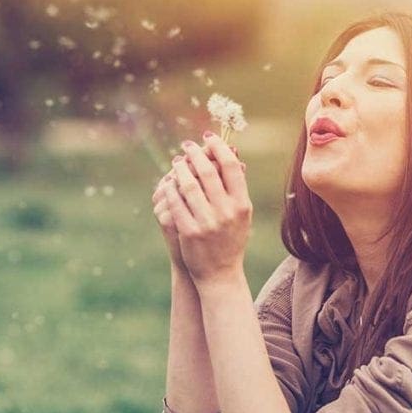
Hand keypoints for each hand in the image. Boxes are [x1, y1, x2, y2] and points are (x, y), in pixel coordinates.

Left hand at [163, 132, 251, 287]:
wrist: (220, 274)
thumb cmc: (231, 240)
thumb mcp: (241, 214)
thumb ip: (237, 187)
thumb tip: (233, 155)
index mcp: (242, 204)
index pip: (231, 167)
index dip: (218, 148)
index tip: (208, 138)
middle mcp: (226, 212)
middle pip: (209, 172)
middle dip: (196, 154)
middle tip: (187, 144)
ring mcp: (207, 223)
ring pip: (189, 185)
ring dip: (181, 169)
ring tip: (177, 161)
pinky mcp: (189, 232)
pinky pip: (176, 203)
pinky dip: (171, 189)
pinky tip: (169, 182)